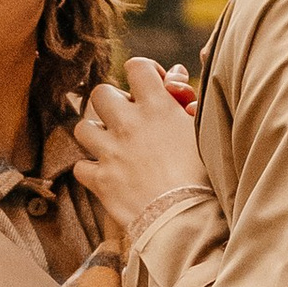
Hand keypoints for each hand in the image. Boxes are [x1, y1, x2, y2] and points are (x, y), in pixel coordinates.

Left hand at [72, 59, 208, 251]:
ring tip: (113, 145)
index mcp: (157, 106)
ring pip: (83, 127)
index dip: (143, 73)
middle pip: (100, 92)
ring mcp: (111, 152)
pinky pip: (81, 167)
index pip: (136, 67)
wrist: (188, 219)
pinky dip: (91, 170)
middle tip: (129, 119)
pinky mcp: (101, 181)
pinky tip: (107, 175)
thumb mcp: (203, 130)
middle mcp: (129, 124)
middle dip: (112, 102)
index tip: (154, 89)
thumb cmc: (205, 175)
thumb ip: (187, 100)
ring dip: (95, 134)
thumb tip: (174, 77)